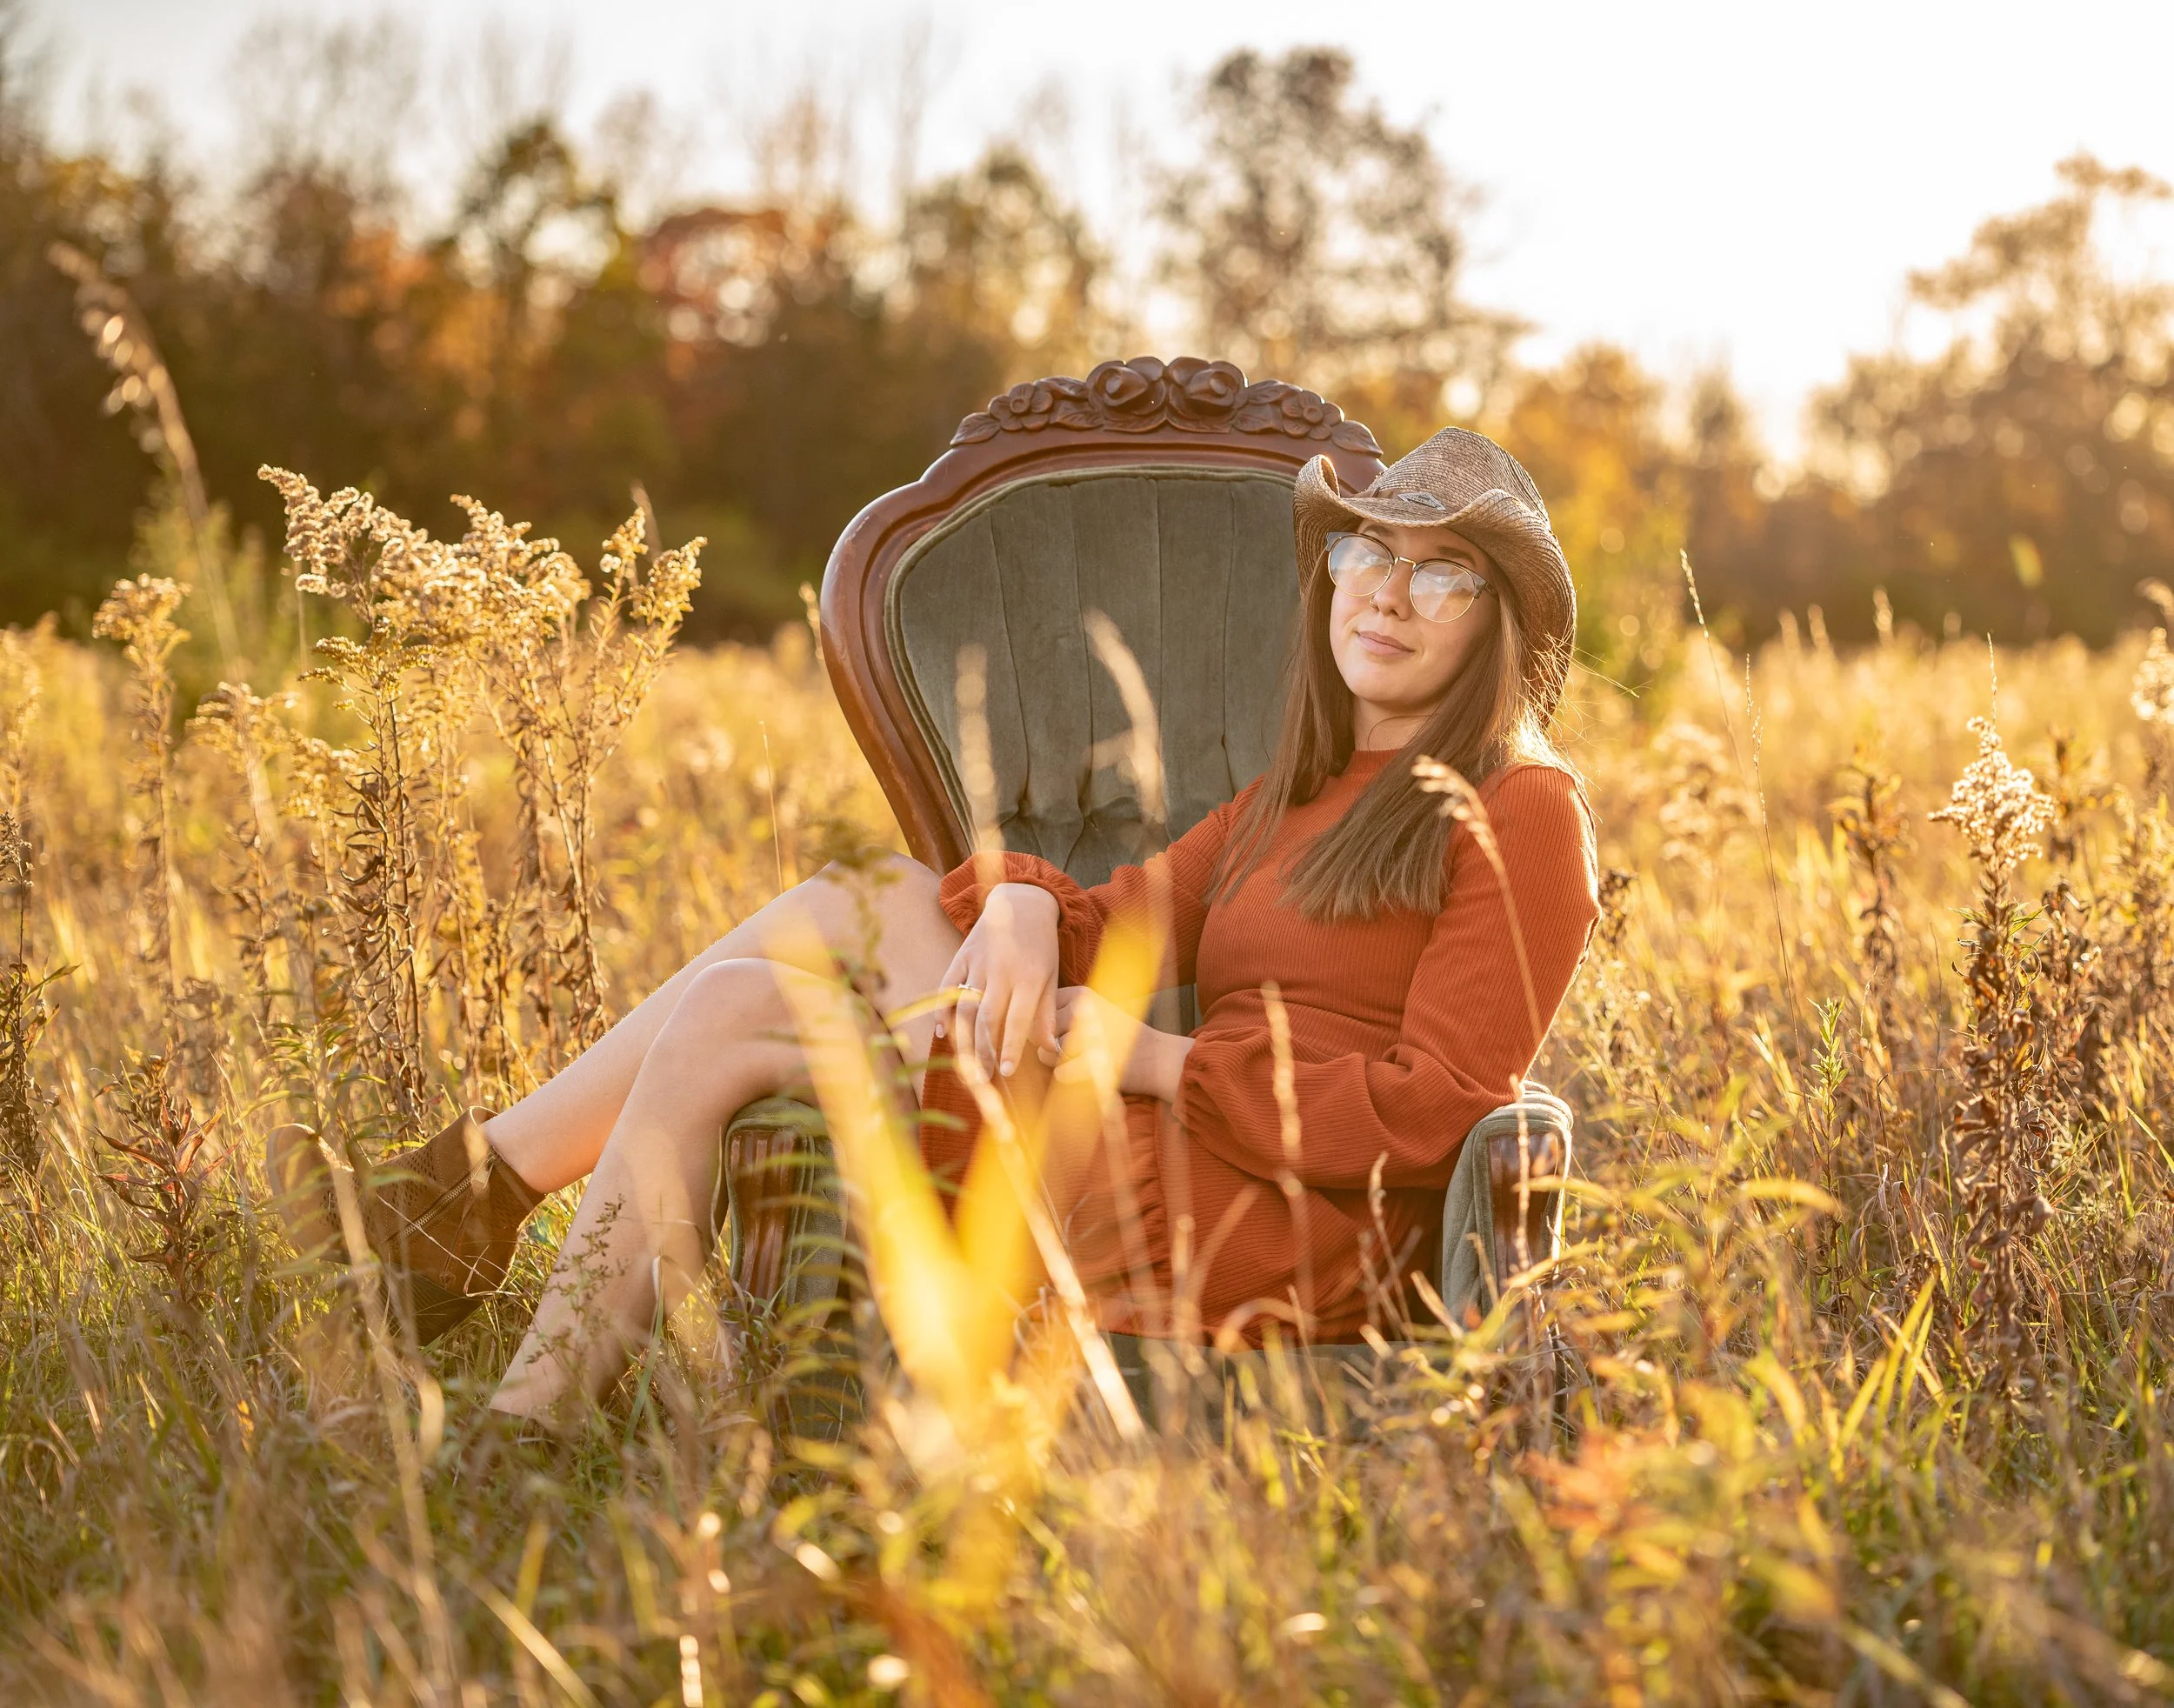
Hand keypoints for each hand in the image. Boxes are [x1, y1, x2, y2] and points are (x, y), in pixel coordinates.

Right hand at [937, 881, 1060, 1079]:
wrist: (1023, 902)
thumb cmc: (1041, 946)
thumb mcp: (1052, 976)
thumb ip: (1047, 1014)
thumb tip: (1048, 1050)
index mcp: (1030, 976)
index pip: (1018, 1020)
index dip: (1010, 1049)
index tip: (1005, 1073)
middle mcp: (1002, 970)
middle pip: (987, 1019)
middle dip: (983, 1052)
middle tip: (981, 1079)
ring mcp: (979, 962)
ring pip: (965, 1007)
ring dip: (963, 1039)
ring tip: (964, 1065)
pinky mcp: (962, 955)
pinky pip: (947, 985)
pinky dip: (942, 1010)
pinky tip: (941, 1033)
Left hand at [1048, 985, 1192, 1102]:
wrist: (1158, 1057)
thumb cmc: (1119, 1037)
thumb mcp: (1094, 1012)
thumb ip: (1061, 1015)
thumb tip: (1027, 1032)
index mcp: (1084, 996)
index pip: (1043, 1008)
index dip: (1046, 1025)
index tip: (1063, 1032)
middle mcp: (1085, 1011)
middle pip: (1041, 1031)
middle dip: (1048, 1046)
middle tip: (1072, 1051)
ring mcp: (1090, 1036)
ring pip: (1047, 1053)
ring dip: (1056, 1063)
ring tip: (1080, 1061)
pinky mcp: (1095, 1062)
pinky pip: (1060, 1073)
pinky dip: (1069, 1078)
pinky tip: (1085, 1074)